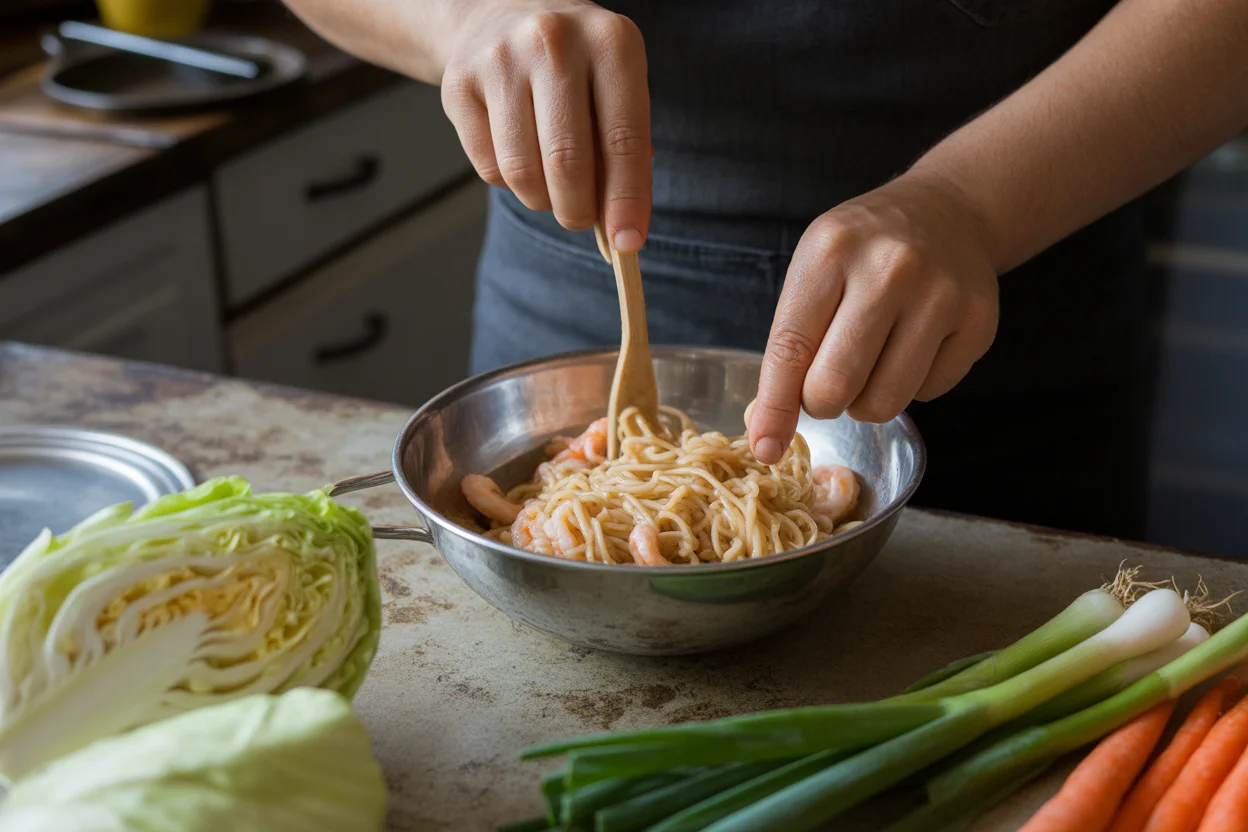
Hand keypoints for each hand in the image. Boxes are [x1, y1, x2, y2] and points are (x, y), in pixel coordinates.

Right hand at [439, 0, 650, 250]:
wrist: (501, 12)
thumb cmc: (575, 64)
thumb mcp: (616, 86)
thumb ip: (625, 150)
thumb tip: (622, 227)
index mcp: (611, 42)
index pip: (624, 139)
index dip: (626, 200)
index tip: (627, 242)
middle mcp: (554, 43)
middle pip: (568, 162)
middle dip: (578, 210)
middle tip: (580, 218)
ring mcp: (500, 60)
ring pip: (522, 173)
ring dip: (542, 200)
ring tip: (551, 186)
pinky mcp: (459, 84)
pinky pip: (489, 168)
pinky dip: (509, 182)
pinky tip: (520, 155)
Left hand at [748, 171, 999, 464]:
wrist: (948, 211)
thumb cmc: (864, 251)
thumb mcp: (814, 272)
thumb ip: (789, 346)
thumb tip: (766, 432)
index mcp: (832, 252)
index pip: (791, 349)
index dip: (775, 407)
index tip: (764, 447)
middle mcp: (890, 268)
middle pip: (836, 385)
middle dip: (821, 402)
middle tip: (825, 383)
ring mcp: (942, 295)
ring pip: (884, 402)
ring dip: (864, 402)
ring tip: (868, 364)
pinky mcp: (979, 322)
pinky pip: (929, 394)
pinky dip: (911, 386)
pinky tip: (912, 345)